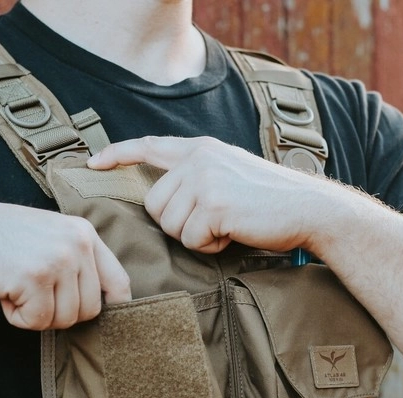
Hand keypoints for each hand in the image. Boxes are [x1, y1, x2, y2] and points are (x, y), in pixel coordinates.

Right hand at [0, 199, 130, 329]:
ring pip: (64, 319)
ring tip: (16, 287)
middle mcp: (77, 243)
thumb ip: (78, 262)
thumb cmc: (1, 238)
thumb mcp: (50, 237)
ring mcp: (58, 259)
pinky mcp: (35, 277)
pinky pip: (37, 322)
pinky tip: (4, 292)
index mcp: (84, 233)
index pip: (119, 282)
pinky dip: (17, 317)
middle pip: (90, 310)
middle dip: (60, 313)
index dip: (115, 308)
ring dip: (36, 315)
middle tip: (32, 293)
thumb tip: (103, 303)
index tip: (104, 320)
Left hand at [88, 136, 326, 253]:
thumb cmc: (268, 201)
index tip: (93, 163)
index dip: (118, 154)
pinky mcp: (214, 203)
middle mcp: (199, 159)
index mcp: (201, 149)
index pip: (149, 146)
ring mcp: (206, 179)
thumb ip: (195, 177)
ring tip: (226, 226)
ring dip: (195, 236)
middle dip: (177, 224)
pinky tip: (232, 234)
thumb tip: (161, 202)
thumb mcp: (228, 174)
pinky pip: (191, 240)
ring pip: (170, 225)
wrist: (309, 209)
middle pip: (155, 205)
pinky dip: (209, 246)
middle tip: (212, 222)